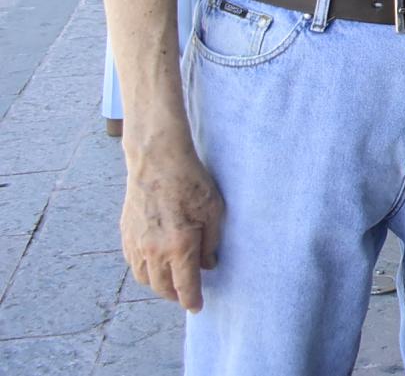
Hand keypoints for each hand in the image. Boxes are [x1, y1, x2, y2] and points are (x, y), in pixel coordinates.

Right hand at [121, 144, 223, 311]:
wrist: (157, 161)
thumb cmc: (191, 182)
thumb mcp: (213, 211)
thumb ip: (211, 243)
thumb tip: (207, 265)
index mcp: (178, 246)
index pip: (185, 285)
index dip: (191, 300)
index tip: (197, 307)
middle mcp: (154, 250)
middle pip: (162, 287)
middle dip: (175, 295)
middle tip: (186, 296)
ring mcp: (136, 243)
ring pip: (145, 278)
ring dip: (158, 285)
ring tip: (171, 282)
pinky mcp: (126, 234)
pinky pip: (133, 263)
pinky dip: (145, 271)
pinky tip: (154, 265)